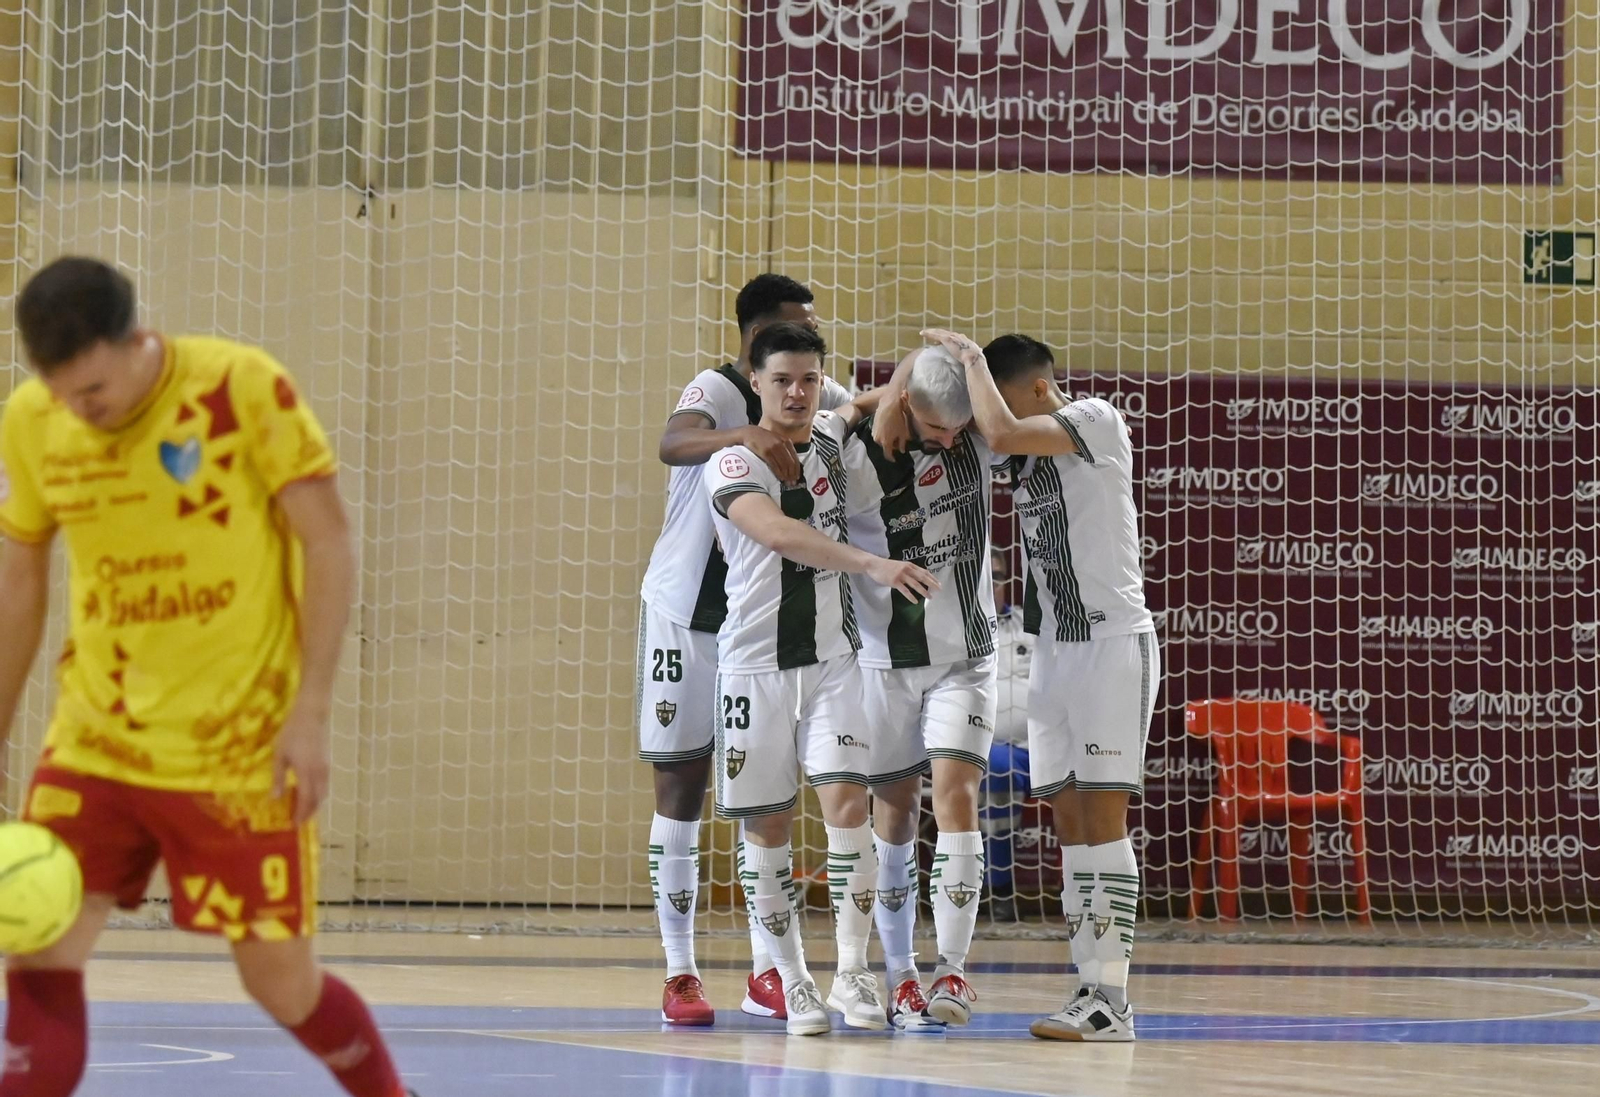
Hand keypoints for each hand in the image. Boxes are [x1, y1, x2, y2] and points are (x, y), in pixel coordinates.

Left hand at [272, 707, 330, 825]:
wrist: (311, 716)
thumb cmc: (292, 733)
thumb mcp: (280, 755)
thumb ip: (278, 778)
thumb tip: (275, 799)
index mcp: (306, 772)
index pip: (306, 799)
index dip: (301, 813)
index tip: (294, 824)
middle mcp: (319, 773)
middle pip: (318, 799)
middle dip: (310, 812)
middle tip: (299, 821)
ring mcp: (325, 768)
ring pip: (324, 792)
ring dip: (315, 804)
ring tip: (304, 810)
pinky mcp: (327, 762)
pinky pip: (325, 784)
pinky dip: (318, 794)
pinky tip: (309, 793)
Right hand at [739, 425, 801, 483]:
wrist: (749, 433)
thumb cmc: (763, 438)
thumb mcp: (777, 439)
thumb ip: (784, 448)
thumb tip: (791, 463)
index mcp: (786, 441)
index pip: (795, 458)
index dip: (797, 469)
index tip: (797, 477)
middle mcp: (781, 444)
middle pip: (790, 463)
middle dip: (792, 474)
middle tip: (792, 483)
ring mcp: (773, 448)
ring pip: (783, 465)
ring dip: (786, 475)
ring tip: (787, 482)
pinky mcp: (765, 452)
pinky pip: (775, 465)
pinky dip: (779, 473)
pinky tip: (780, 478)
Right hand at [867, 557, 940, 602]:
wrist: (874, 565)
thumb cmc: (886, 566)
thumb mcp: (900, 566)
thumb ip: (908, 570)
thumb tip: (918, 578)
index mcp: (909, 565)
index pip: (924, 572)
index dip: (932, 578)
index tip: (938, 583)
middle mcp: (907, 569)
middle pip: (922, 577)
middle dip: (932, 584)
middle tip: (939, 590)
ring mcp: (901, 575)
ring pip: (915, 584)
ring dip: (924, 591)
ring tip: (930, 597)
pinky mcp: (894, 581)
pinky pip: (905, 591)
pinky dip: (911, 596)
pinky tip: (915, 601)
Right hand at [871, 393, 912, 457]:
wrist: (889, 406)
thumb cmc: (897, 420)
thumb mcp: (902, 433)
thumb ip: (902, 444)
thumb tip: (902, 451)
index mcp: (886, 443)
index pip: (888, 455)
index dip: (892, 458)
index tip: (895, 460)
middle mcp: (878, 440)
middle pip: (885, 447)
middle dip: (891, 446)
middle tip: (898, 443)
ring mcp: (874, 434)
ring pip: (881, 441)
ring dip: (887, 440)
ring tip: (894, 434)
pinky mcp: (872, 428)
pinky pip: (878, 435)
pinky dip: (883, 435)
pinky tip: (889, 429)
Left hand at [921, 328, 985, 369]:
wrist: (973, 359)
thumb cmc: (974, 364)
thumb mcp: (972, 362)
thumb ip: (969, 363)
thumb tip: (970, 371)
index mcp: (965, 342)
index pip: (956, 339)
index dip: (949, 339)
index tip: (944, 341)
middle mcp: (959, 337)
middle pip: (947, 334)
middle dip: (940, 333)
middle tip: (933, 335)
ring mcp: (953, 337)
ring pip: (940, 332)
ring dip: (932, 332)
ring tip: (925, 333)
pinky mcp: (947, 339)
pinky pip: (935, 334)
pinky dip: (929, 333)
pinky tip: (922, 333)